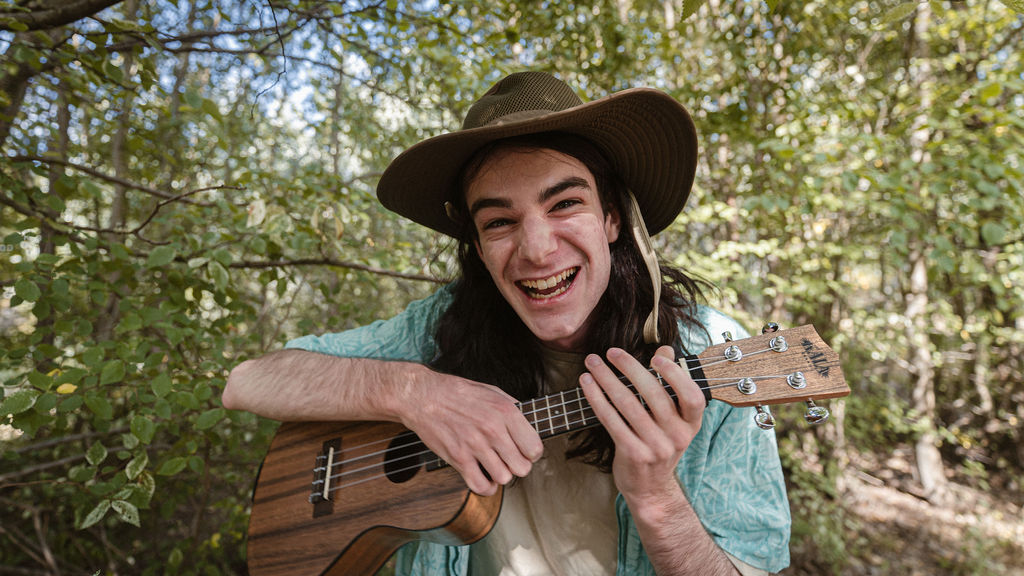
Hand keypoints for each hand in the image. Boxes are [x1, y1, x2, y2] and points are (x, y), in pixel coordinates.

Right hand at [400, 371, 542, 495]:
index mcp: (505, 411)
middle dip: (518, 466)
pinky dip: (486, 487)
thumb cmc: (458, 393)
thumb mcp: (493, 391)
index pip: (534, 448)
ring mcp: (475, 445)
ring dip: (501, 475)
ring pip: (504, 478)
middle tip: (510, 459)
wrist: (424, 396)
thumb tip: (530, 425)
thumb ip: (513, 408)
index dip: (532, 453)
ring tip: (495, 465)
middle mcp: (493, 429)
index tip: (525, 451)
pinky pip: (481, 486)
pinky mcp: (458, 458)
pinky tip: (484, 476)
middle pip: (522, 467)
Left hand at [579, 346, 704, 502]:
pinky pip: (611, 420)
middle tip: (611, 352)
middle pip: (654, 395)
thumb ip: (670, 384)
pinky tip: (587, 384)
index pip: (692, 396)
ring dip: (607, 379)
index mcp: (691, 424)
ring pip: (628, 405)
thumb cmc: (660, 443)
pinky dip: (597, 399)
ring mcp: (656, 447)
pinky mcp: (633, 454)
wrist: (651, 489)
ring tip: (591, 362)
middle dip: (630, 368)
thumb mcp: (672, 419)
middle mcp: (678, 436)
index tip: (656, 357)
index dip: (676, 375)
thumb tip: (666, 350)